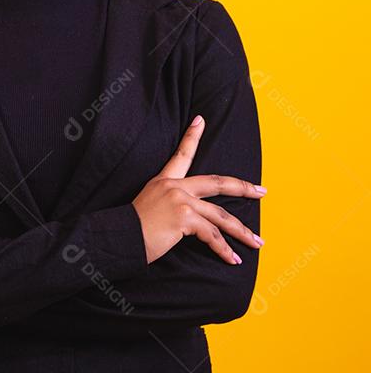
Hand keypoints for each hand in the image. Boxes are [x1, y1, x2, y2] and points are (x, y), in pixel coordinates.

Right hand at [132, 114, 265, 265]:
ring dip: (241, 232)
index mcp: (164, 181)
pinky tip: (232, 259)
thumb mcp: (150, 207)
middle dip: (243, 188)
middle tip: (261, 192)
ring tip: (256, 242)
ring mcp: (181, 201)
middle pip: (217, 183)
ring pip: (221, 216)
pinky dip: (224, 250)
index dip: (191, 136)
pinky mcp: (185, 218)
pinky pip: (212, 235)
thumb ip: (170, 204)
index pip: (181, 155)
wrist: (119, 237)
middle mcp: (174, 187)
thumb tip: (190, 218)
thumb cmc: (131, 228)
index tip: (200, 120)